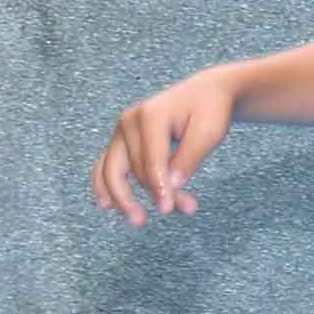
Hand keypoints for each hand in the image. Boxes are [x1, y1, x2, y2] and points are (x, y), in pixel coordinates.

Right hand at [93, 72, 237, 223]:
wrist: (204, 93)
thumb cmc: (209, 110)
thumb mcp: (210, 131)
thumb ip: (190, 157)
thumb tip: (171, 185)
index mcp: (151, 115)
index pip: (151, 160)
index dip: (159, 187)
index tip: (168, 208)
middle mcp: (128, 121)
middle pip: (135, 169)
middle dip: (157, 193)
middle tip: (185, 210)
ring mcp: (121, 130)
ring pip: (114, 171)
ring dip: (126, 197)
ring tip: (138, 220)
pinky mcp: (120, 139)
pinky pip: (105, 165)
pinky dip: (104, 184)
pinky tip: (106, 204)